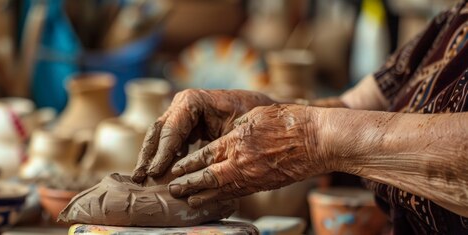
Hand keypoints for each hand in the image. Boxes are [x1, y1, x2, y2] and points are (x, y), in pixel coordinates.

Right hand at [131, 89, 276, 182]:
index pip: (170, 130)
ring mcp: (180, 113)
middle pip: (157, 131)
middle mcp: (182, 104)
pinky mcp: (183, 124)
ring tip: (140, 179)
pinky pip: (168, 141)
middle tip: (139, 178)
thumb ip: (214, 146)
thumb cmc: (253, 116)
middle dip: (148, 156)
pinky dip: (161, 157)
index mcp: (193, 100)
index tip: (155, 173)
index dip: (161, 153)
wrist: (262, 109)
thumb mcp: (236, 130)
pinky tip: (156, 174)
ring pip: (158, 136)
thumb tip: (195, 169)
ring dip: (150, 158)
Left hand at [167, 104, 330, 206]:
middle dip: (189, 185)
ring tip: (189, 201)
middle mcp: (242, 162)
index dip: (187, 165)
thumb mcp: (256, 115)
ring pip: (222, 191)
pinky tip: (216, 200)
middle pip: (208, 178)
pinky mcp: (264, 184)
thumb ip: (237, 127)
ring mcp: (254, 176)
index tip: (174, 170)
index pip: (205, 156)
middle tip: (173, 191)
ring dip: (204, 197)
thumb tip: (227, 133)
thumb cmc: (290, 121)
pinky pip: (239, 193)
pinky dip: (224, 198)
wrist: (319, 140)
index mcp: (237, 141)